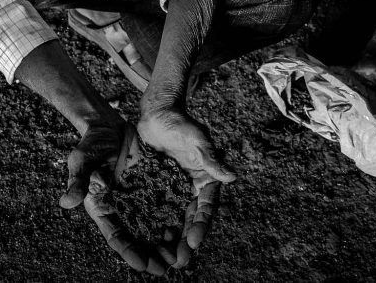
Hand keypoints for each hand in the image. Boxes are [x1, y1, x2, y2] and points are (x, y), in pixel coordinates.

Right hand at [62, 122, 168, 275]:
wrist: (108, 124)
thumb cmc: (90, 142)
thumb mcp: (82, 161)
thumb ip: (78, 182)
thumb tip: (65, 203)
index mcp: (101, 207)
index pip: (115, 236)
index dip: (129, 252)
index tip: (143, 265)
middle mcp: (119, 207)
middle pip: (136, 237)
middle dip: (150, 254)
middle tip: (166, 268)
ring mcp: (136, 198)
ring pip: (152, 225)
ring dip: (164, 242)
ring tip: (178, 257)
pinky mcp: (150, 186)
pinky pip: (163, 205)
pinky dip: (172, 218)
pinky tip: (185, 229)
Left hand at [138, 108, 236, 266]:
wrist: (156, 112)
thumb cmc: (180, 122)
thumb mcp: (196, 137)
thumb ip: (210, 157)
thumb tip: (230, 177)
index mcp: (205, 178)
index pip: (206, 207)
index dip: (201, 226)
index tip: (193, 242)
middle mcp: (190, 188)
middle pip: (190, 220)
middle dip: (186, 242)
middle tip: (179, 262)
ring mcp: (172, 189)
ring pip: (173, 219)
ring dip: (170, 239)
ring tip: (162, 259)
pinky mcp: (155, 187)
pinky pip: (153, 209)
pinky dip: (151, 225)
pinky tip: (144, 240)